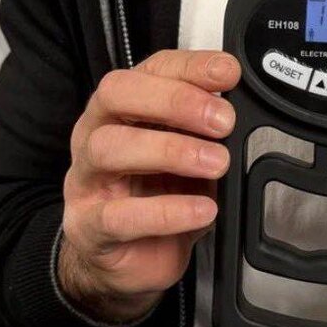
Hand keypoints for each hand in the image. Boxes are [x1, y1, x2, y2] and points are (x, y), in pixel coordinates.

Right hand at [59, 49, 239, 322]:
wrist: (128, 260)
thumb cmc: (157, 194)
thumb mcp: (188, 152)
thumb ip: (206, 128)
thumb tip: (240, 105)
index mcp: (122, 107)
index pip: (150, 69)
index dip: (189, 66)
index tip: (228, 73)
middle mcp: (96, 133)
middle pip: (116, 94)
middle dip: (175, 100)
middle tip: (222, 121)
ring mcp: (86, 180)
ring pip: (108, 147)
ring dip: (170, 150)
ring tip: (216, 164)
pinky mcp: (88, 228)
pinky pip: (117, 216)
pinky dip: (165, 212)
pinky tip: (201, 211)